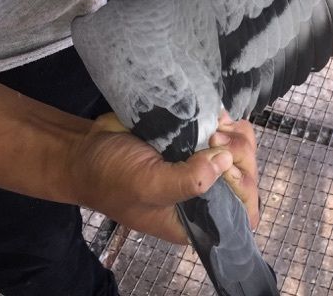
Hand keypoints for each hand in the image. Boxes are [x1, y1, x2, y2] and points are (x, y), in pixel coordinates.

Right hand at [68, 112, 259, 242]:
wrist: (85, 150)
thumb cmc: (110, 177)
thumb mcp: (146, 185)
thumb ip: (187, 180)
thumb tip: (225, 160)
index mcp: (195, 218)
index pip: (242, 213)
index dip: (244, 187)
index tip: (225, 164)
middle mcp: (205, 194)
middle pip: (247, 174)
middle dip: (238, 152)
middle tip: (213, 137)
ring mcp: (202, 165)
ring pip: (240, 148)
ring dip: (233, 133)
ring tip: (211, 126)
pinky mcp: (196, 140)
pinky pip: (226, 129)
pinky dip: (224, 119)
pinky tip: (211, 115)